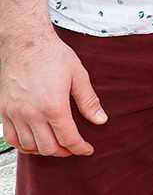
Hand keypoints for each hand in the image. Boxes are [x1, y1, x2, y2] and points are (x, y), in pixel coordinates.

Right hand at [0, 28, 106, 156]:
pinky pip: (11, 138)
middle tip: (74, 147)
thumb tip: (101, 120)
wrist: (25, 42)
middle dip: (64, 151)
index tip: (87, 149)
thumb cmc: (53, 55)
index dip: (80, 148)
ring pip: (29, 146)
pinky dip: (23, 145)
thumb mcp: (78, 75)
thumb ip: (89, 101)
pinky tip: (34, 142)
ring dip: (44, 150)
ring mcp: (15, 113)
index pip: (68, 139)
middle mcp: (31, 114)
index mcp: (53, 106)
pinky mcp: (4, 111)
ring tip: (57, 144)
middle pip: (48, 148)